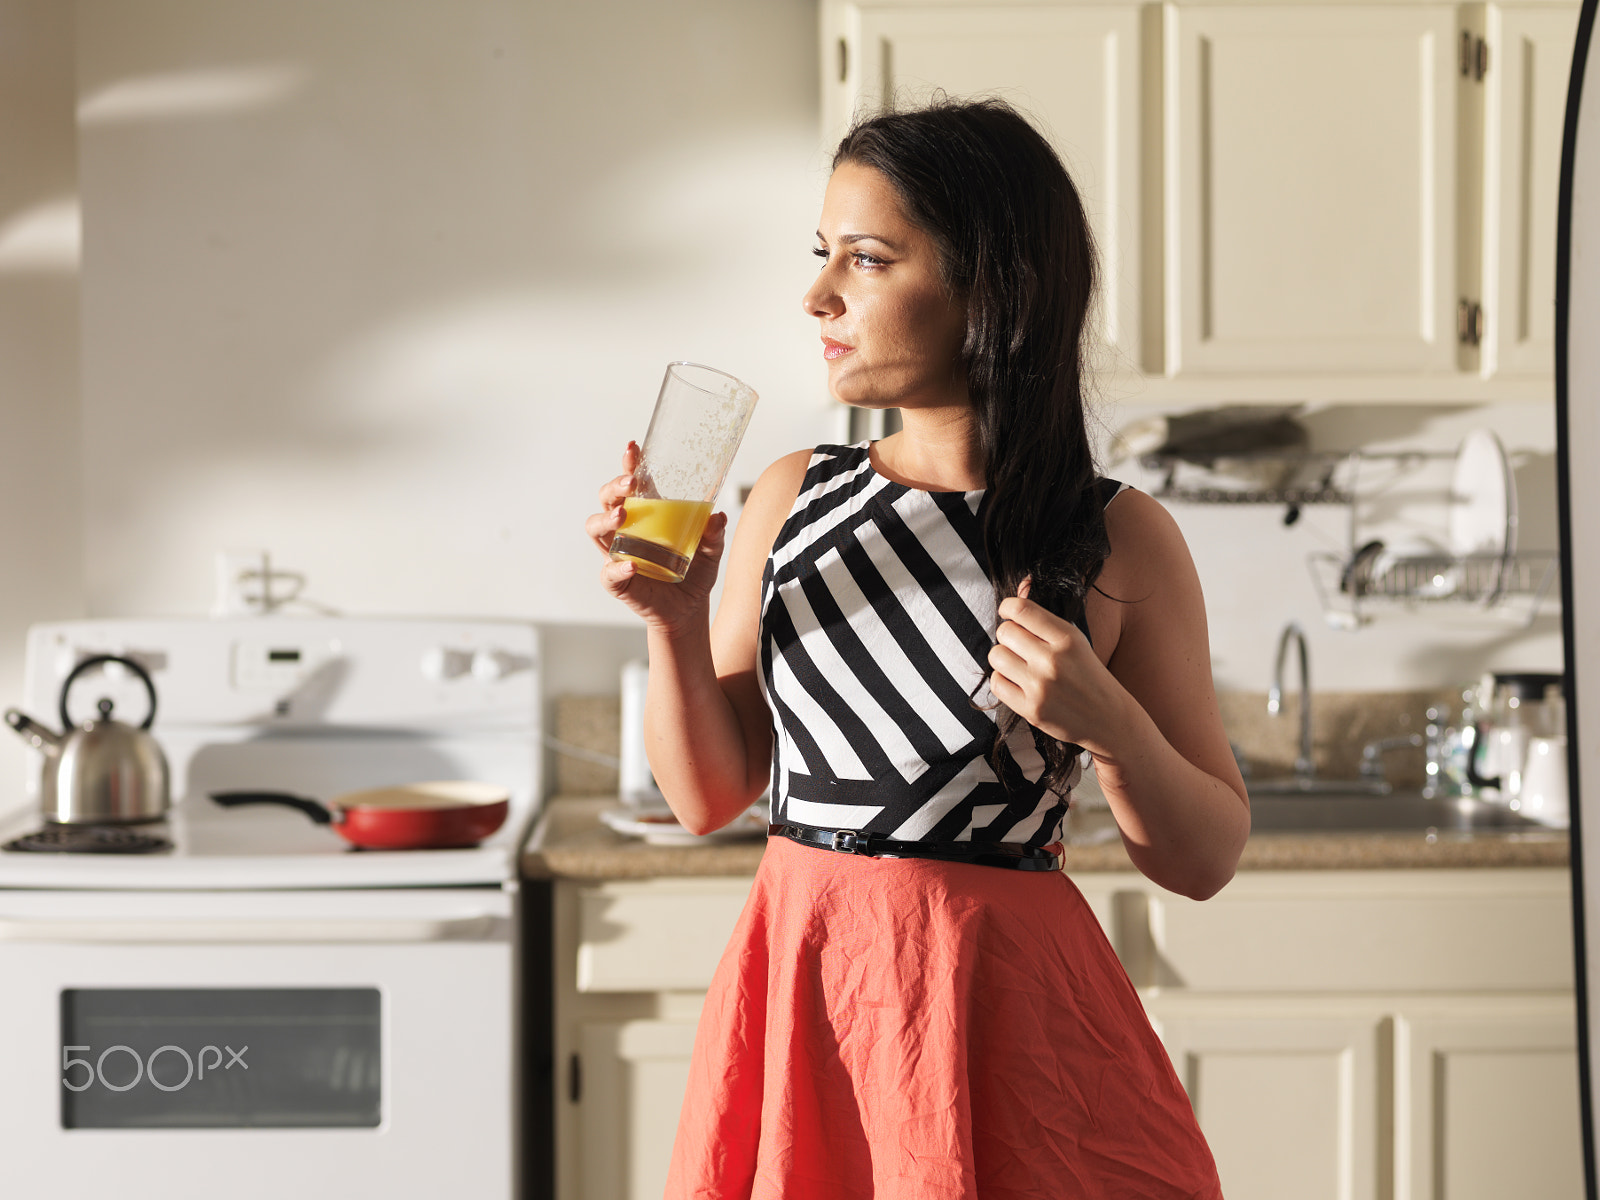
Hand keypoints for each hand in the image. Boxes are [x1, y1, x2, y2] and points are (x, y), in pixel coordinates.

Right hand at [585, 442, 727, 635]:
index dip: (628, 465)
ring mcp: (617, 553)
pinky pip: (609, 572)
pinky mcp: (617, 581)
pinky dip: (617, 568)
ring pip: (596, 530)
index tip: (632, 448)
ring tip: (622, 517)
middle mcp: (626, 530)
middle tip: (629, 484)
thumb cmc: (694, 572)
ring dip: (605, 519)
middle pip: (607, 500)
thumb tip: (717, 518)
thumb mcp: (711, 550)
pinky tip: (632, 565)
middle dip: (613, 488)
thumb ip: (714, 534)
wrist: (689, 609)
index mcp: (646, 514)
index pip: (631, 483)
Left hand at [987, 578, 1122, 752]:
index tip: (1008, 612)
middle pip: (1004, 632)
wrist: (1110, 720)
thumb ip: (1045, 617)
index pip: (1020, 609)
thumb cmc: (1090, 676)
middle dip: (1008, 636)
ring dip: (1003, 658)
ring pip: (996, 656)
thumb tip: (1021, 584)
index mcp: (1067, 638)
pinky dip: (1003, 680)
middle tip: (1020, 646)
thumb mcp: (1076, 641)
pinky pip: (997, 683)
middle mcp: (1053, 660)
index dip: (1007, 607)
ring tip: (1019, 664)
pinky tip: (1018, 682)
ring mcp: (1040, 686)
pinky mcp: (1031, 709)